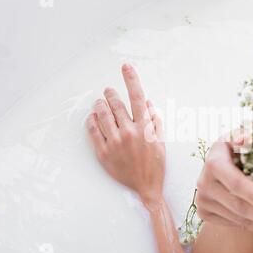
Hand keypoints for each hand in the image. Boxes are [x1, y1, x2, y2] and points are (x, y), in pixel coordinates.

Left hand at [87, 64, 164, 205]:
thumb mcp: (161, 141)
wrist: (146, 187)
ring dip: (100, 104)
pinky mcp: (104, 153)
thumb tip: (148, 104)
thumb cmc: (155, 163)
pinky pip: (93, 131)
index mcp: (145, 127)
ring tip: (100, 102)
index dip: (131, 79)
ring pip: (102, 115)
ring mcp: (115, 142)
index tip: (126, 66)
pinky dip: (91, 121)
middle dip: (110, 94)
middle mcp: (129, 132)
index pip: (137, 97)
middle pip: (116, 104)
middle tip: (108, 90)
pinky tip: (92, 117)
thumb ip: (155, 121)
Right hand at [196, 134, 252, 232]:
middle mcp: (204, 182)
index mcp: (214, 161)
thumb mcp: (245, 136)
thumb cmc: (240, 147)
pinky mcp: (203, 212)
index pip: (236, 183)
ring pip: (237, 218)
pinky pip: (233, 224)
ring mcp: (202, 199)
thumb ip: (249, 134)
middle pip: (238, 206)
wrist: (222, 163)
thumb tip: (245, 139)